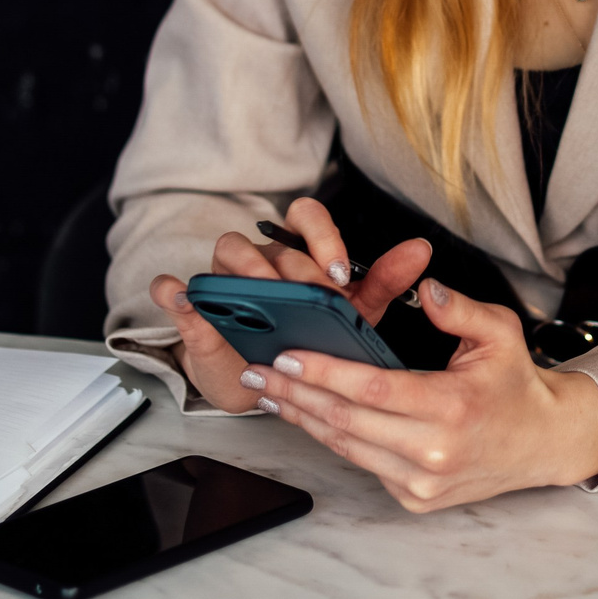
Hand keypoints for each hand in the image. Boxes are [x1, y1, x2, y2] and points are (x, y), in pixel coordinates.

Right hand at [145, 198, 430, 414]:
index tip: (338, 276)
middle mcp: (262, 258)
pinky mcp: (194, 306)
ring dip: (247, 272)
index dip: (323, 237)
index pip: (307, 215)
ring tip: (261, 298)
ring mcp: (225, 279)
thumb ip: (384, 280)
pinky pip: (175, 289)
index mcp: (300, 253)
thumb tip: (422, 250)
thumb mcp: (352, 314)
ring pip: (229, 251)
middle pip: (274, 245)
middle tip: (310, 303)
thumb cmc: (309, 339)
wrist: (267, 383)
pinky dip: (175, 291)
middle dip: (295, 272)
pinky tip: (182, 297)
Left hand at [250, 276, 597, 510]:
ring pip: (346, 446)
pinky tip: (308, 414)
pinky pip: (362, 463)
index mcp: (453, 407)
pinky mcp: (413, 498)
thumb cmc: (516, 384)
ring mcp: (421, 482)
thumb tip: (425, 287)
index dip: (325, 373)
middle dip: (295, 394)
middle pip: (346, 421)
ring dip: (302, 417)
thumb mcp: (501, 332)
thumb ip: (459, 308)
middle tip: (258, 371)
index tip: (287, 356)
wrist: (541, 443)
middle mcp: (434, 451)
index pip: (373, 389)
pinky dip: (331, 437)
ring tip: (269, 391)